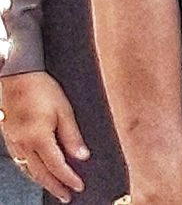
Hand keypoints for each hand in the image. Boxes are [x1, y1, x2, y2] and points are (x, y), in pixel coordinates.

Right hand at [0, 71, 87, 202]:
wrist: (15, 77)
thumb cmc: (41, 89)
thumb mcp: (64, 109)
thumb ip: (72, 135)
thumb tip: (82, 156)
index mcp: (39, 138)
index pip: (57, 166)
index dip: (69, 178)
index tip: (79, 186)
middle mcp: (24, 144)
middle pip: (41, 173)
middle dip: (55, 187)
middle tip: (66, 197)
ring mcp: (15, 142)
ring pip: (28, 170)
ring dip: (42, 181)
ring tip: (53, 188)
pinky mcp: (10, 137)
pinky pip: (20, 161)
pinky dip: (30, 171)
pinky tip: (34, 172)